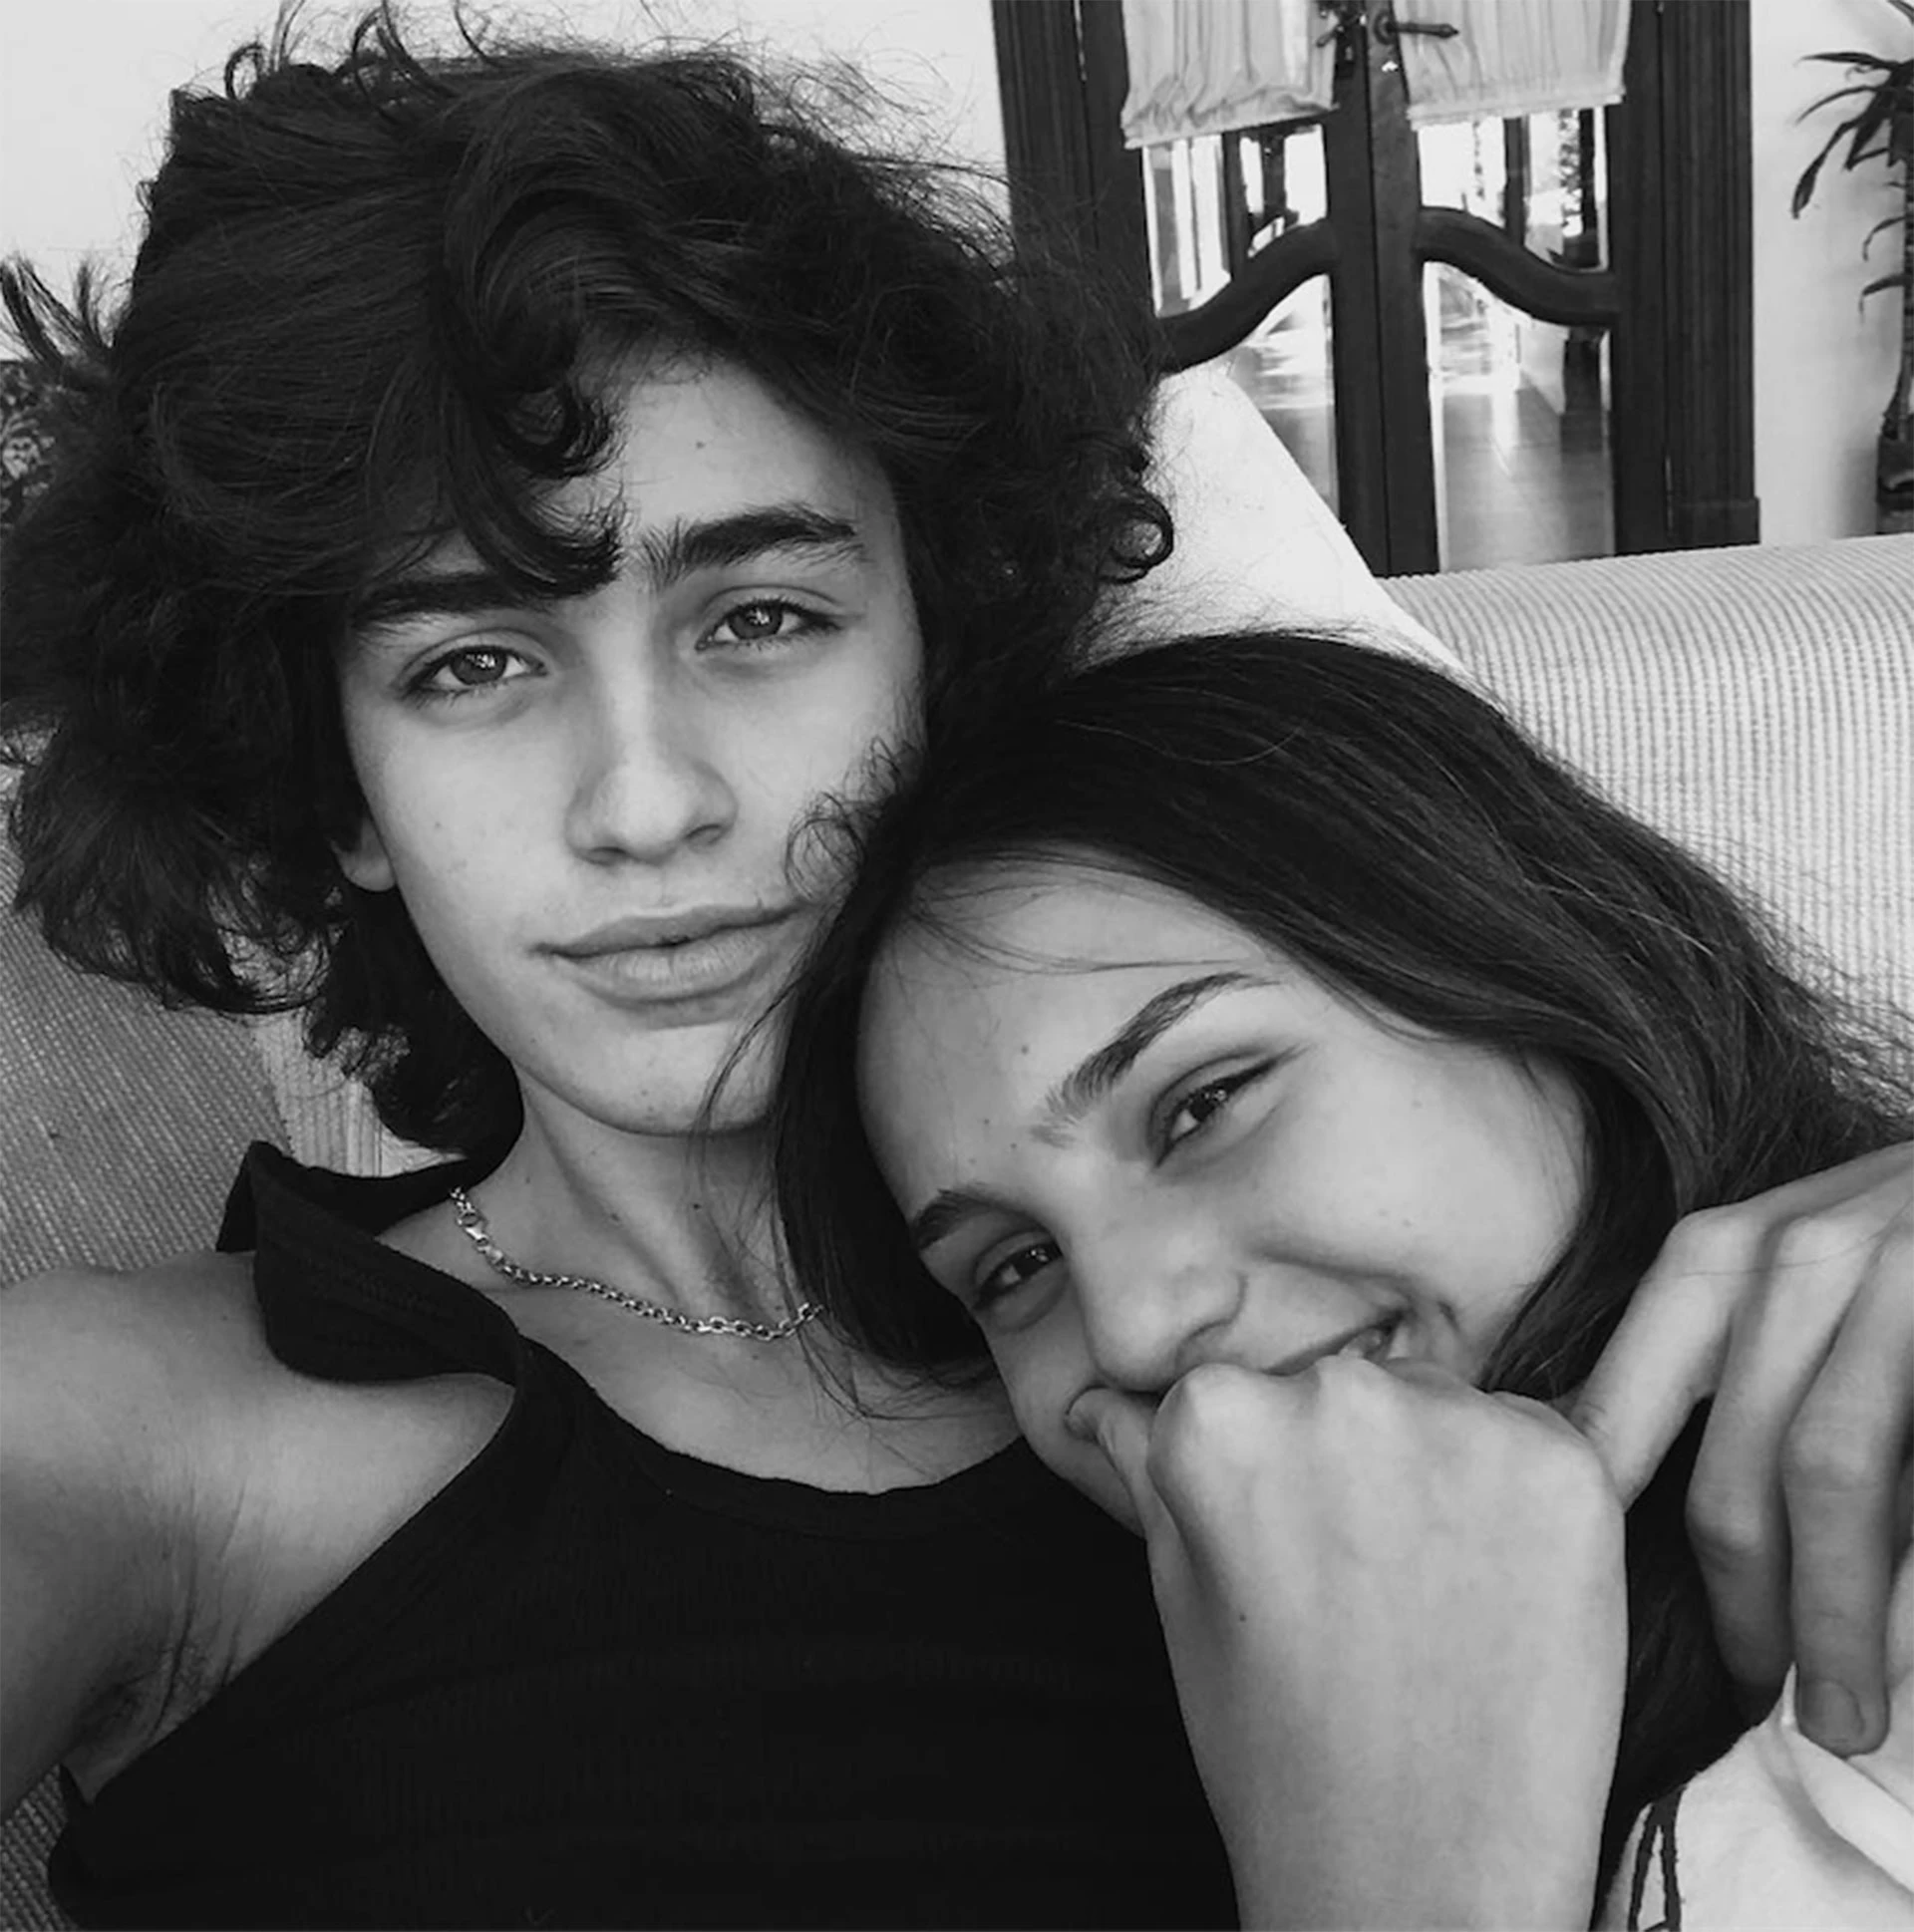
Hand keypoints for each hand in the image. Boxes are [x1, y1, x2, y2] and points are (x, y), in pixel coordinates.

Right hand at [1073, 1358, 1625, 1930]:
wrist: (1421, 1880)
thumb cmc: (1280, 1750)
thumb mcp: (1180, 1599)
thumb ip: (1149, 1472)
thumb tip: (1097, 1403)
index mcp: (1214, 1416)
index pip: (1241, 1394)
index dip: (1269, 1475)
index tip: (1286, 1549)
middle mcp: (1331, 1390)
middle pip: (1345, 1386)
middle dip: (1354, 1460)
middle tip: (1365, 1586)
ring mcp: (1456, 1422)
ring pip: (1443, 1406)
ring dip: (1443, 1470)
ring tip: (1437, 1599)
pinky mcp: (1562, 1463)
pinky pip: (1541, 1434)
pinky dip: (1527, 1493)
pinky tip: (1508, 1577)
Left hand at [1568, 1142, 1913, 1754]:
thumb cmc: (1898, 1239)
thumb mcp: (1793, 1263)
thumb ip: (1719, 1357)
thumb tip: (1607, 1477)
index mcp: (1718, 1254)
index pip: (1620, 1410)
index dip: (1599, 1528)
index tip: (1583, 1618)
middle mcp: (1794, 1256)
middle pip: (1731, 1470)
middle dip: (1740, 1609)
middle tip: (1750, 1697)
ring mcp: (1894, 1279)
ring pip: (1828, 1477)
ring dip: (1833, 1622)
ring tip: (1836, 1718)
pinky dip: (1906, 1583)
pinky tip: (1902, 1651)